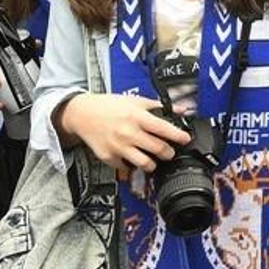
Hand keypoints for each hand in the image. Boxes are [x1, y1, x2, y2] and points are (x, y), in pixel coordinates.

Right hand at [58, 93, 192, 175]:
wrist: (82, 114)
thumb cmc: (110, 106)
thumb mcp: (136, 100)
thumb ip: (159, 106)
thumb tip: (181, 110)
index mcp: (137, 116)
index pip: (163, 129)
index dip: (178, 136)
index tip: (186, 139)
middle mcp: (128, 132)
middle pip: (157, 148)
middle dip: (169, 152)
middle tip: (171, 151)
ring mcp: (117, 146)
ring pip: (144, 163)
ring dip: (154, 163)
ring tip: (155, 159)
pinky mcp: (108, 157)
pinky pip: (126, 167)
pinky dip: (133, 166)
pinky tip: (135, 159)